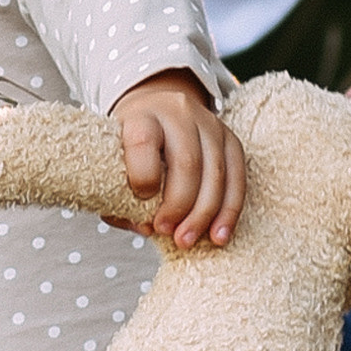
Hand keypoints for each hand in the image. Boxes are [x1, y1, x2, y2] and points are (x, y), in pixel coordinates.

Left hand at [114, 70, 245, 247]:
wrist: (157, 111)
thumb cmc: (131, 146)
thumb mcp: (114, 163)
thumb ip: (120, 197)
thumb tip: (146, 227)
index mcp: (142, 116)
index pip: (144, 141)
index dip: (144, 176)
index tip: (142, 200)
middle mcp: (178, 113)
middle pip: (187, 161)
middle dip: (179, 205)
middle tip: (167, 232)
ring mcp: (209, 124)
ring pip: (215, 172)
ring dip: (204, 214)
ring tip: (188, 239)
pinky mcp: (230, 139)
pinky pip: (237, 177)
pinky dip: (229, 210)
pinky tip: (219, 233)